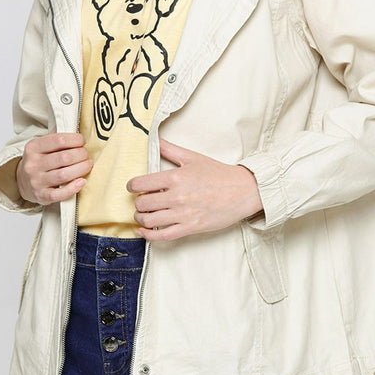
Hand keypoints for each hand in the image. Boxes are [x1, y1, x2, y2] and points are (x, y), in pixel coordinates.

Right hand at [17, 132, 92, 204]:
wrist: (22, 182)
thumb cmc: (39, 160)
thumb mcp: (41, 145)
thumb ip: (56, 137)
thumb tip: (76, 126)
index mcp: (33, 147)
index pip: (58, 140)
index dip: (75, 140)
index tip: (82, 141)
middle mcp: (33, 164)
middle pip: (64, 158)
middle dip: (80, 155)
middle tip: (86, 154)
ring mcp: (36, 181)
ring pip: (64, 175)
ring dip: (81, 169)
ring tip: (88, 165)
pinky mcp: (42, 196)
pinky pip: (60, 194)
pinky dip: (73, 188)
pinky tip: (82, 181)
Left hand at [128, 138, 263, 241]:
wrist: (243, 191)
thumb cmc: (218, 173)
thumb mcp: (193, 157)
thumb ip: (170, 149)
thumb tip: (154, 138)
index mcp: (176, 177)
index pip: (141, 183)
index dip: (132, 186)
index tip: (132, 187)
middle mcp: (177, 196)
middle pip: (142, 203)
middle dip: (138, 202)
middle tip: (141, 200)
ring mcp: (183, 214)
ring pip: (149, 220)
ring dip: (140, 218)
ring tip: (143, 214)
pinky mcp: (190, 228)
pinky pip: (162, 236)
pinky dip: (148, 235)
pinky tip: (144, 230)